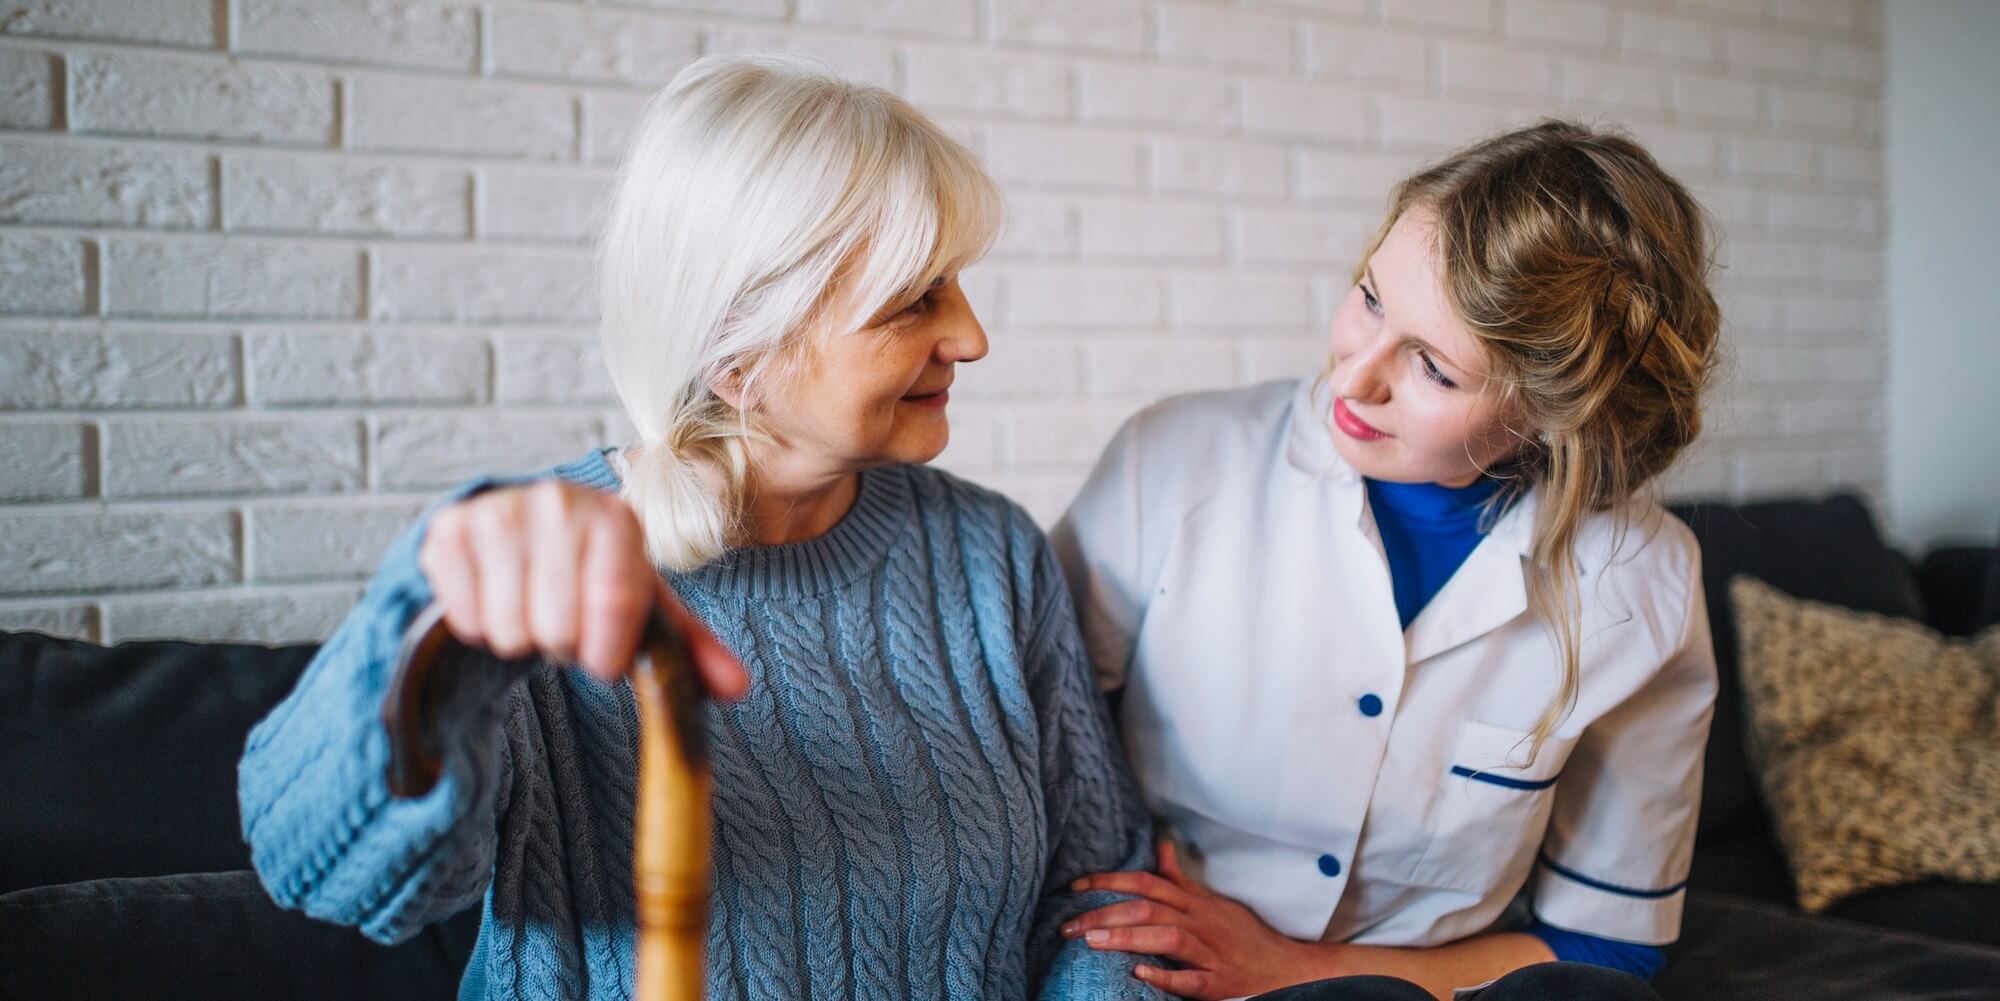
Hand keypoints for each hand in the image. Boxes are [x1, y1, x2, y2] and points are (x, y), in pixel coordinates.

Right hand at [417, 480, 747, 696]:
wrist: (523, 534)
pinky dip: (480, 627)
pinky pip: (465, 618)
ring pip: (508, 630)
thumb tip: (739, 689)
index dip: (607, 652)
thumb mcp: (646, 607)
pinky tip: (497, 599)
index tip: (604, 660)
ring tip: (533, 609)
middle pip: (557, 626)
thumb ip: (693, 650)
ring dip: (522, 639)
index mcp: (617, 517)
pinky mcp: (449, 529)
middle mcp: (559, 501)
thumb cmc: (594, 576)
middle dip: (563, 645)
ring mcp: (499, 511)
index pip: (614, 604)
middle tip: (565, 625)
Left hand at [1063, 841, 1319, 999]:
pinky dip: (1167, 977)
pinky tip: (1140, 974)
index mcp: (1195, 903)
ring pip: (1168, 938)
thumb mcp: (1213, 901)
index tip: (1075, 887)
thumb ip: (1181, 879)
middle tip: (1069, 925)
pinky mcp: (1221, 983)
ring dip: (1128, 938)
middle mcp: (1200, 923)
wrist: (1286, 967)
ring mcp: (1211, 953)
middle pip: (1149, 908)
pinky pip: (1193, 980)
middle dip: (1105, 913)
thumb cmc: (1244, 934)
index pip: (1147, 882)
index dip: (1109, 881)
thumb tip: (1161, 846)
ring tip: (1092, 942)